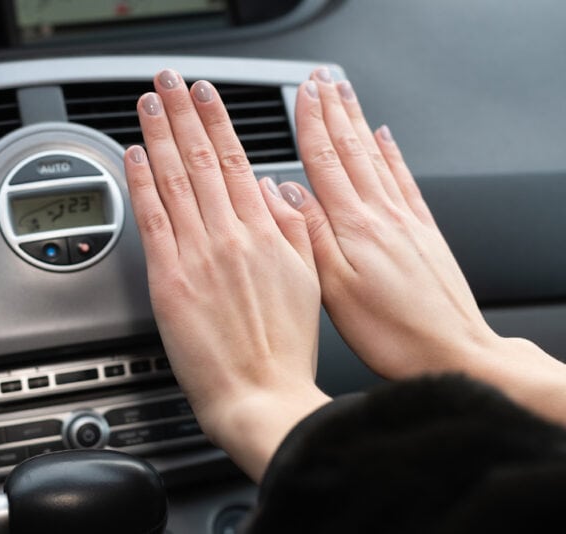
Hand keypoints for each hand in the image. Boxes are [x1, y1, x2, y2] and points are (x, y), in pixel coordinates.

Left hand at [124, 69, 329, 481]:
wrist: (260, 395)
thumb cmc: (284, 348)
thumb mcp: (308, 280)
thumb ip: (293, 229)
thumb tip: (272, 192)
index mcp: (266, 233)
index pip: (236, 162)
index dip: (218, 122)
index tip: (206, 94)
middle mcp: (230, 236)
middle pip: (200, 160)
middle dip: (183, 114)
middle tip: (169, 82)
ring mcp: (197, 255)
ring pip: (174, 181)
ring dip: (159, 135)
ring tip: (149, 104)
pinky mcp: (169, 281)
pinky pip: (152, 220)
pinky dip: (141, 184)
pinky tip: (133, 155)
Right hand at [292, 67, 565, 423]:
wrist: (453, 351)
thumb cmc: (392, 332)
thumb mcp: (335, 290)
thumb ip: (310, 236)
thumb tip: (286, 193)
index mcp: (354, 227)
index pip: (325, 161)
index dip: (310, 124)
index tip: (301, 93)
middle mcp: (382, 215)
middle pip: (352, 150)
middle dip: (333, 111)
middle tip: (321, 80)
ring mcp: (406, 221)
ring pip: (376, 158)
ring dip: (358, 123)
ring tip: (346, 95)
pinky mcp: (424, 233)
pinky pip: (405, 180)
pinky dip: (393, 153)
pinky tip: (387, 138)